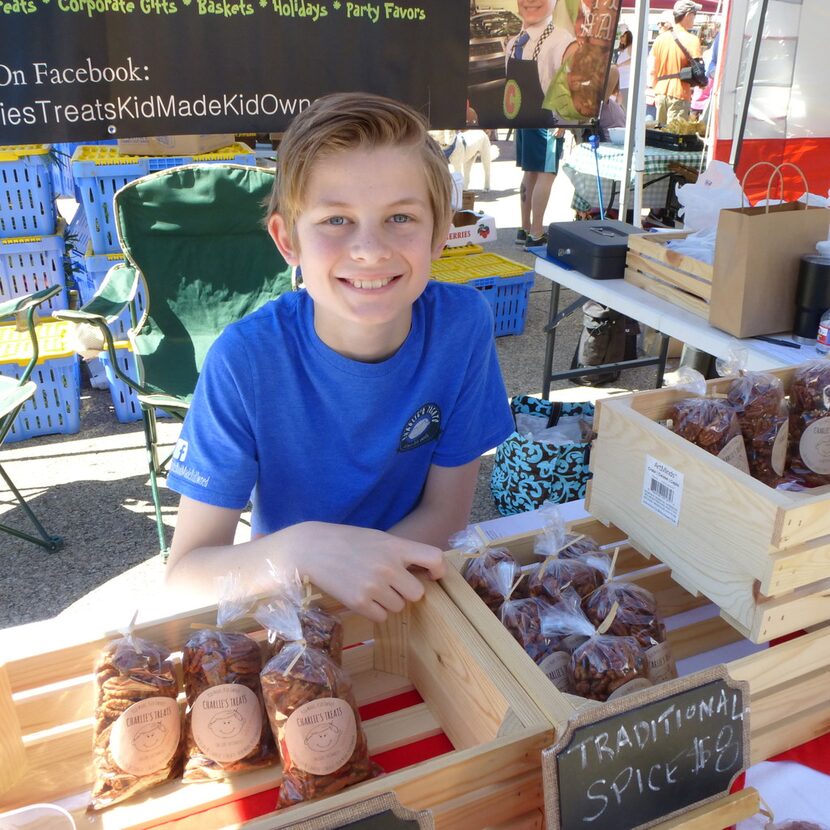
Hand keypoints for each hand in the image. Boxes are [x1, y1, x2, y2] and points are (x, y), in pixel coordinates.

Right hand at [285, 522, 445, 622]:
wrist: (310, 549)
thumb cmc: (346, 541)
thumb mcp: (377, 538)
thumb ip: (400, 553)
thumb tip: (423, 571)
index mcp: (395, 546)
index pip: (434, 557)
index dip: (438, 570)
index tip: (432, 575)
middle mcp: (388, 566)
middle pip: (417, 593)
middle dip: (406, 591)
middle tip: (390, 584)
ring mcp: (373, 586)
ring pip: (399, 607)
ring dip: (389, 602)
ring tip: (370, 587)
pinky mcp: (359, 603)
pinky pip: (381, 617)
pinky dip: (374, 611)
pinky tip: (362, 597)